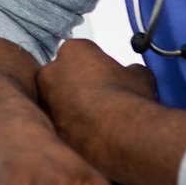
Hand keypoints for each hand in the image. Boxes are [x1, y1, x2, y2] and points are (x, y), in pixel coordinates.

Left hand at [36, 39, 158, 164]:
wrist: (118, 134)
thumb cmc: (127, 100)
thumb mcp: (140, 76)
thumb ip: (131, 71)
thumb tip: (133, 73)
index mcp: (73, 50)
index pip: (82, 52)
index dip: (97, 65)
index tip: (108, 77)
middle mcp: (51, 72)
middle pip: (64, 75)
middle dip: (80, 86)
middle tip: (101, 99)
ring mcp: (45, 100)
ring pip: (58, 102)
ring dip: (74, 108)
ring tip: (98, 120)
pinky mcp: (46, 127)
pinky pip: (59, 124)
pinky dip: (72, 128)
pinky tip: (91, 134)